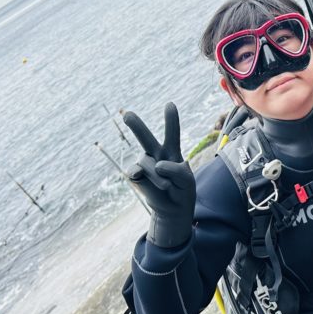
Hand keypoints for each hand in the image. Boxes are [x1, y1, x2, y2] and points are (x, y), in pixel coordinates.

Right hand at [124, 103, 196, 247]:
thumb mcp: (186, 180)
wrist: (173, 209)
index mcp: (171, 150)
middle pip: (145, 138)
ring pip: (147, 162)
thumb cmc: (182, 189)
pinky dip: (140, 175)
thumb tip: (157, 164)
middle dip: (136, 126)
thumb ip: (176, 169)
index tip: (169, 104)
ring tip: (166, 185)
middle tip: (126, 114)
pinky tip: (138, 175)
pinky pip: (135, 171)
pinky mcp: (136, 176)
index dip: (170, 119)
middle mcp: (155, 153)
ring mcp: (144, 164)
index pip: (172, 133)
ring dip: (158, 176)